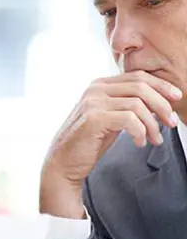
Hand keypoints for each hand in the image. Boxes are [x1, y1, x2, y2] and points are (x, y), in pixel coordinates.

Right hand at [40, 71, 181, 217]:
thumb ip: (127, 105)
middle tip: (171, 122)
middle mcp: (95, 89)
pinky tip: (139, 142)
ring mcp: (93, 102)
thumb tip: (158, 102)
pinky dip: (141, 132)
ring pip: (138, 104)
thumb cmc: (88, 142)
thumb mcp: (111, 118)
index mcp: (99, 85)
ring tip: (155, 139)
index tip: (176, 98)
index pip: (138, 76)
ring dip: (153, 124)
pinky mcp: (94, 118)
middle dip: (163, 104)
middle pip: (141, 86)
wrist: (64, 162)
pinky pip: (130, 119)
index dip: (161, 85)